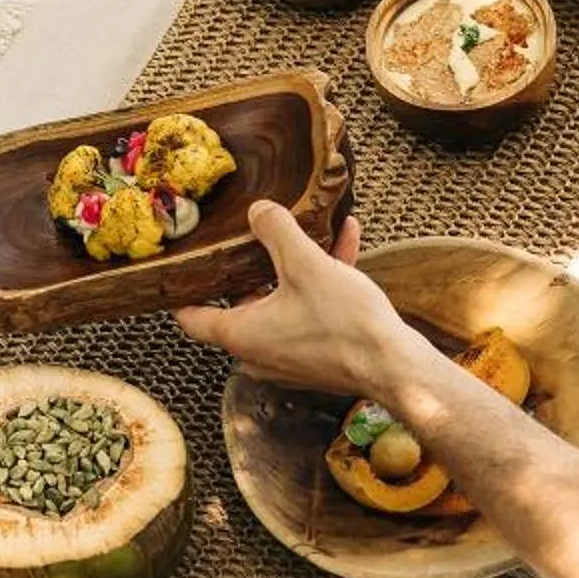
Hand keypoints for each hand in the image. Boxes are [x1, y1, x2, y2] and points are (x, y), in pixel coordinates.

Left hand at [172, 205, 409, 394]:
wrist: (396, 367)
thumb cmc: (345, 324)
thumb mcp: (305, 263)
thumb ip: (275, 230)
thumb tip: (258, 210)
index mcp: (241, 335)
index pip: (191, 318)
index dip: (183, 292)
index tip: (181, 270)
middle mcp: (259, 353)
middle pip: (241, 304)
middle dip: (252, 266)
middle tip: (253, 236)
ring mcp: (289, 358)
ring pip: (282, 303)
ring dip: (296, 267)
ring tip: (314, 229)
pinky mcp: (319, 357)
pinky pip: (311, 312)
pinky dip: (322, 283)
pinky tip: (348, 241)